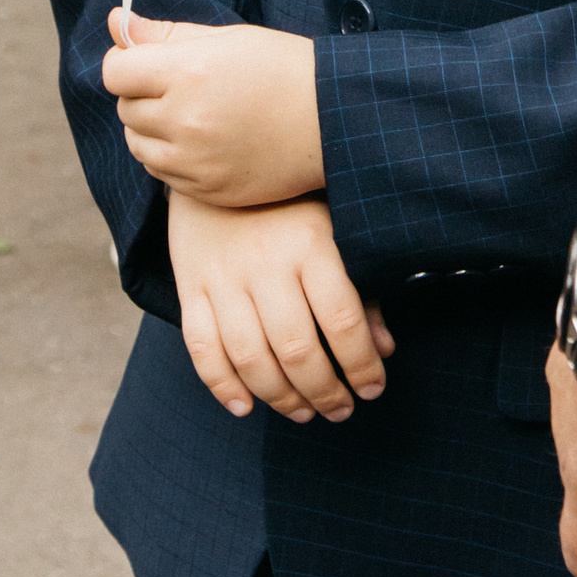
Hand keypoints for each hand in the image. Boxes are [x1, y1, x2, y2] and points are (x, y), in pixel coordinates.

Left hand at [105, 11, 325, 207]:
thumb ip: (166, 34)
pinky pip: (161, 173)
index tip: (143, 62)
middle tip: (180, 87)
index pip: (115, 72)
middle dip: (143, 95)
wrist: (332, 119)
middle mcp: (184, 120)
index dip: (126, 63)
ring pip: (138, 145)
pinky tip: (204, 142)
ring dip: (153, 130)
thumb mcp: (227, 38)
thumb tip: (116, 20)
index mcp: (188, 73)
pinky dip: (172, 157)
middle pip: (125, 109)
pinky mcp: (205, 190)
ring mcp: (194, 161)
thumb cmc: (282, 68)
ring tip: (192, 115)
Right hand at [165, 190, 394, 422]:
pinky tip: (245, 406)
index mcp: (311, 243)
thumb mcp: (336, 229)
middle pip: (297, 350)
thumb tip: (385, 347)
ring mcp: (224, 278)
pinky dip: (222, 386)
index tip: (374, 388)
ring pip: (251, 358)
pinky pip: (202, 350)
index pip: (343, 320)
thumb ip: (362, 286)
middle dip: (324, 392)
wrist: (217, 163)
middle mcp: (266, 263)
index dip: (362, 365)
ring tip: (304, 413)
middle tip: (341, 411)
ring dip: (280, 398)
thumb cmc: (291, 203)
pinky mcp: (192, 288)